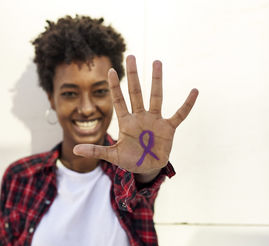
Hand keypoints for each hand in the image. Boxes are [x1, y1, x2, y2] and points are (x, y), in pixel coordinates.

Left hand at [73, 55, 198, 173]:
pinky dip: (187, 104)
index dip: (115, 87)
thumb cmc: (130, 159)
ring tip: (157, 62)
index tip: (111, 70)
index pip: (119, 100)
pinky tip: (194, 91)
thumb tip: (75, 149)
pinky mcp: (168, 128)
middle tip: (131, 56)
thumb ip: (96, 150)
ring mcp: (155, 121)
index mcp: (126, 122)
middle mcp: (140, 117)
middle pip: (136, 92)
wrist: (147, 167)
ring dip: (156, 81)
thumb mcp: (112, 156)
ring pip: (156, 97)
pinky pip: (179, 114)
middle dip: (134, 75)